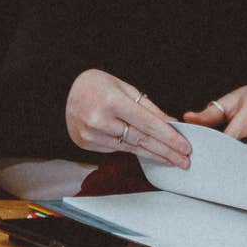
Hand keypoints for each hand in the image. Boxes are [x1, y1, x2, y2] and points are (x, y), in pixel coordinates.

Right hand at [65, 68, 192, 167]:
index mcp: (111, 101)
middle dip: (166, 151)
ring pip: (131, 148)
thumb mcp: (123, 87)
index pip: (147, 123)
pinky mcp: (87, 143)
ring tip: (172, 161)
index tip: (185, 146)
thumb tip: (170, 124)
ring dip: (154, 154)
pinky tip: (149, 153)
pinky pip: (117, 148)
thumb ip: (147, 107)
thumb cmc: (95, 85)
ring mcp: (91, 134)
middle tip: (184, 160)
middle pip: (141, 140)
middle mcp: (99, 120)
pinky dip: (134, 150)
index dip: (168, 137)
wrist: (61, 92)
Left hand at [183, 82, 246, 157]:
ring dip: (243, 163)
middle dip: (231, 159)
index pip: (233, 137)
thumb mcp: (229, 102)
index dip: (218, 149)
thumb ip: (209, 114)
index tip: (206, 157)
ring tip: (230, 164)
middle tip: (216, 167)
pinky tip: (245, 162)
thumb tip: (187, 118)